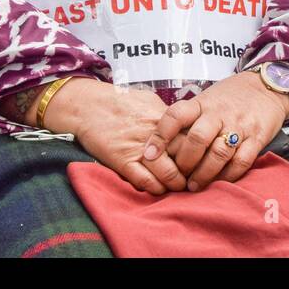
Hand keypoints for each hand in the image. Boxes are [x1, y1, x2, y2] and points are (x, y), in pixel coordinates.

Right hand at [44, 78, 188, 194]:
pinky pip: (146, 182)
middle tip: (194, 177)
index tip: (201, 158)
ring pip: (169, 174)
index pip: (193, 138)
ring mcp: (139, 149)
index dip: (200, 152)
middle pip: (186, 158)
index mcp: (164, 118)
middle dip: (193, 170)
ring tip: (178, 186)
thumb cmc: (118, 102)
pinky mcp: (123, 162)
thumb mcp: (149, 100)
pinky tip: (158, 187)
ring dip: (176, 184)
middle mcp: (155, 133)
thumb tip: (186, 126)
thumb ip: (168, 116)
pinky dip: (156, 188)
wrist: (87, 106)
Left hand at [141, 71, 288, 190]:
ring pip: (218, 153)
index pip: (176, 116)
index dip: (160, 136)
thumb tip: (160, 143)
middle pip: (197, 139)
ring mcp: (239, 126)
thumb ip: (188, 118)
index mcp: (202, 103)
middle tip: (177, 176)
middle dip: (184, 162)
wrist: (266, 87)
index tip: (149, 155)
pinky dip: (228, 175)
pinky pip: (241, 161)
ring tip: (194, 186)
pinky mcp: (256, 138)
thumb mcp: (206, 99)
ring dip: (204, 174)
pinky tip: (218, 181)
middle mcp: (219, 113)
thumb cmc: (229, 97)